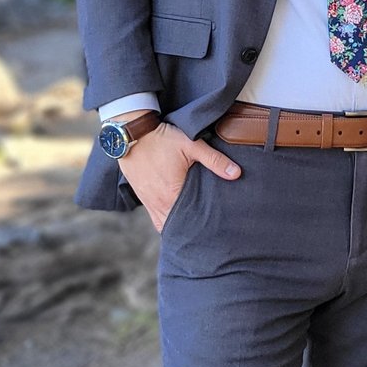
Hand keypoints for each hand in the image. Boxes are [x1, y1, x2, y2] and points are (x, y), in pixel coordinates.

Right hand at [122, 120, 241, 231]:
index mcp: (172, 195)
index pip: (189, 221)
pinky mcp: (142, 196)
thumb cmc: (161, 139)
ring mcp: (148, 201)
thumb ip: (214, 160)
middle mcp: (159, 203)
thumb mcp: (191, 145)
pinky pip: (154, 216)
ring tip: (190, 229)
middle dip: (189, 230)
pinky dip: (164, 219)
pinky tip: (174, 218)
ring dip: (175, 226)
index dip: (200, 227)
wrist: (130, 133)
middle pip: (175, 226)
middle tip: (204, 232)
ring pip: (163, 223)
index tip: (212, 230)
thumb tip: (236, 174)